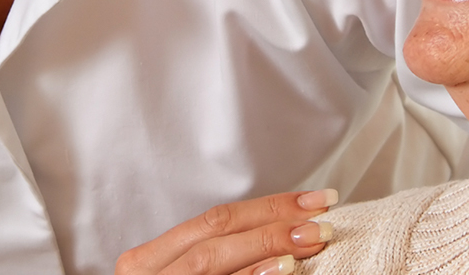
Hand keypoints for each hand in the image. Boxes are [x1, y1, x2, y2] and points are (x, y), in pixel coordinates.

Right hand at [115, 189, 337, 274]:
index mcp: (148, 261)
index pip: (215, 219)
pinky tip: (282, 270)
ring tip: (309, 239)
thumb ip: (223, 259)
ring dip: (266, 245)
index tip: (314, 201)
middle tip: (320, 218)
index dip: (267, 206)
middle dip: (272, 220)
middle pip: (215, 232)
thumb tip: (286, 234)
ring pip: (210, 258)